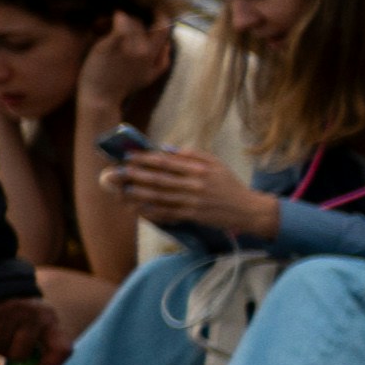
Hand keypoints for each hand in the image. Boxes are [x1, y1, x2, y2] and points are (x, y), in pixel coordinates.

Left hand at [122, 138, 277, 248]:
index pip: (166, 162)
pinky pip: (167, 213)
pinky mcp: (192, 216)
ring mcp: (192, 201)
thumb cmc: (230, 185)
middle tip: (116, 172)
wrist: (248, 210)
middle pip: (159, 179)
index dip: (145, 159)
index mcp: (199, 169)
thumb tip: (166, 149)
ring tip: (120, 190)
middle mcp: (194, 185)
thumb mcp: (217, 163)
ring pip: (159, 197)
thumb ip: (193, 155)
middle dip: (135, 175)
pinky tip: (137, 208)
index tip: (129, 156)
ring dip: (137, 194)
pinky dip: (151, 211)